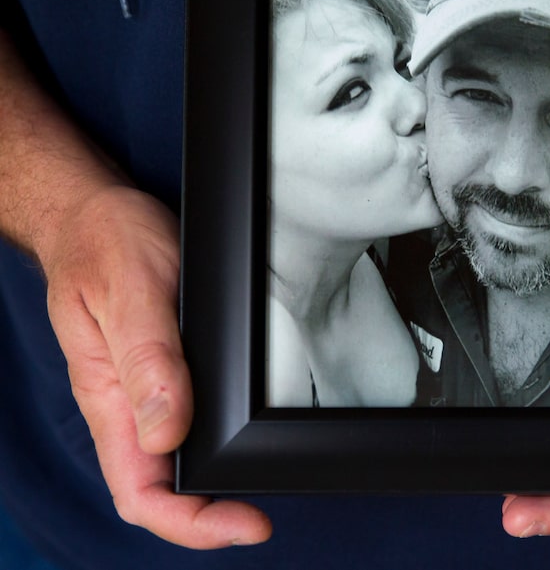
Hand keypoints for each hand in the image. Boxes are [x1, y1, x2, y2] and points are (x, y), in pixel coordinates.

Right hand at [38, 184, 271, 547]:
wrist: (94, 213)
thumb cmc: (106, 244)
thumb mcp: (130, 291)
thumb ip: (146, 360)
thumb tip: (166, 434)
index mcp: (109, 397)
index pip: (141, 492)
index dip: (193, 523)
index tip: (248, 523)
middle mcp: (125, 403)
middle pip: (161, 489)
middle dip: (211, 514)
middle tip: (267, 509)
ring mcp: (143, 388)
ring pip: (173, 461)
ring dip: (214, 483)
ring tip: (262, 482)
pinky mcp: (163, 367)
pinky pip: (184, 419)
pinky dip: (214, 439)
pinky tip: (241, 433)